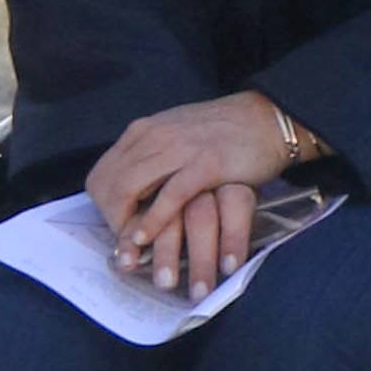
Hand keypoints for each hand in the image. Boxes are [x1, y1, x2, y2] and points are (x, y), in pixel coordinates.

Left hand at [89, 93, 291, 292]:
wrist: (268, 118)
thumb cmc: (223, 134)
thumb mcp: (175, 139)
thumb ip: (152, 161)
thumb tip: (130, 196)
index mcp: (143, 131)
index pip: (102, 174)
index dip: (103, 207)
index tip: (118, 229)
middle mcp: (154, 136)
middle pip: (110, 185)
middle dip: (111, 221)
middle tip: (125, 248)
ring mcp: (179, 148)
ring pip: (130, 189)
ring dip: (126, 227)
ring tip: (132, 253)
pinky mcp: (207, 163)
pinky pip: (169, 195)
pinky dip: (153, 219)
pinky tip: (147, 238)